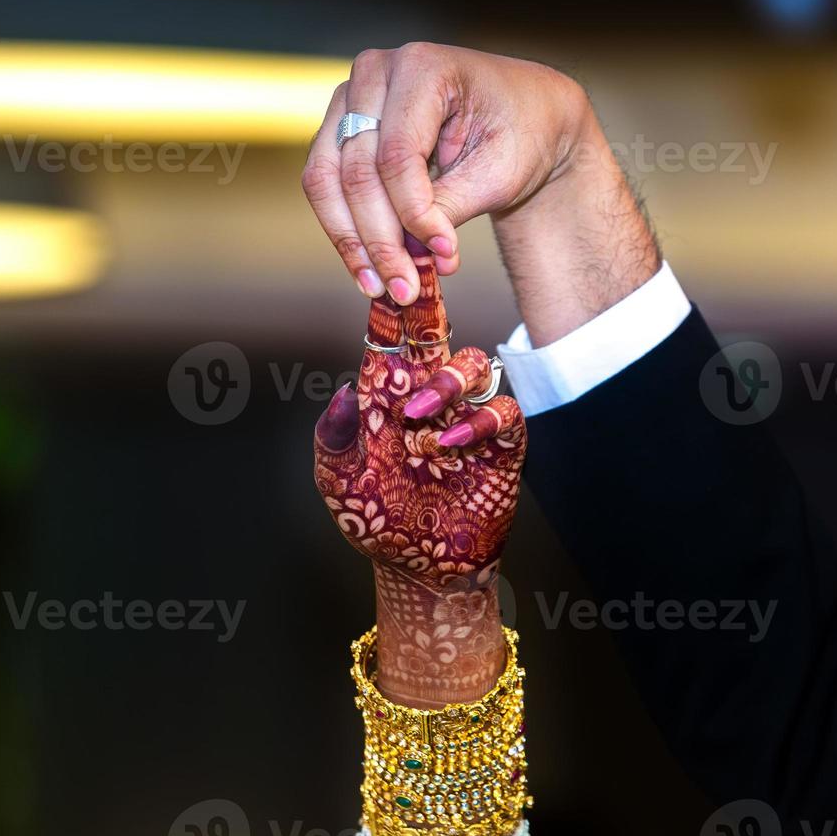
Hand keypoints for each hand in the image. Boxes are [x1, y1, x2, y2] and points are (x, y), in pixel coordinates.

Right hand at [301, 43, 659, 345]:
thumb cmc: (521, 133)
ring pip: (327, 180)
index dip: (413, 213)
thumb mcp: (501, 171)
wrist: (524, 117)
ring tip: (382, 288)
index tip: (444, 257)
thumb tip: (417, 253)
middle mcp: (375, 72)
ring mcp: (351, 97)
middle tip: (404, 290)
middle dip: (381, 239)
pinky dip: (346, 229)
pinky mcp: (341, 126)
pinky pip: (327, 184)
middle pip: (356, 170)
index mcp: (423, 66)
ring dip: (351, 241)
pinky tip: (370, 269)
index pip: (397, 154)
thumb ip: (453, 205)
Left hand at [313, 236, 526, 705]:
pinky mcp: (500, 445)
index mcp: (386, 397)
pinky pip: (500, 410)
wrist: (423, 571)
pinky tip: (452, 442)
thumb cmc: (376, 524)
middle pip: (433, 334)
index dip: (390, 304)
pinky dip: (478, 419)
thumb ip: (336, 434)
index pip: (388, 339)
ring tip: (421, 416)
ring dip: (446, 380)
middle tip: (425, 269)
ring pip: (470, 364)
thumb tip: (346, 386)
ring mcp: (465, 418)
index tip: (390, 265)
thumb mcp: (339, 481)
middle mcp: (428, 396)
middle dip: (430, 300)